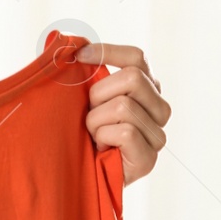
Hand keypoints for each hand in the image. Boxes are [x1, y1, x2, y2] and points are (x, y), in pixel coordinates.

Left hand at [79, 42, 169, 186]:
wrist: (75, 179)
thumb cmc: (77, 136)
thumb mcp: (79, 100)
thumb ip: (80, 73)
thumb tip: (62, 40)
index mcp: (145, 90)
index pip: (137, 57)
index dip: (108, 51)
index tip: (79, 56)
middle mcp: (159, 109)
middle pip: (132, 78)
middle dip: (98, 95)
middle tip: (88, 117)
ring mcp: (158, 134)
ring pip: (124, 106)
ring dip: (95, 121)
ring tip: (93, 137)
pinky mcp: (149, 157)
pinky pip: (124, 131)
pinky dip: (103, 137)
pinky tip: (100, 149)